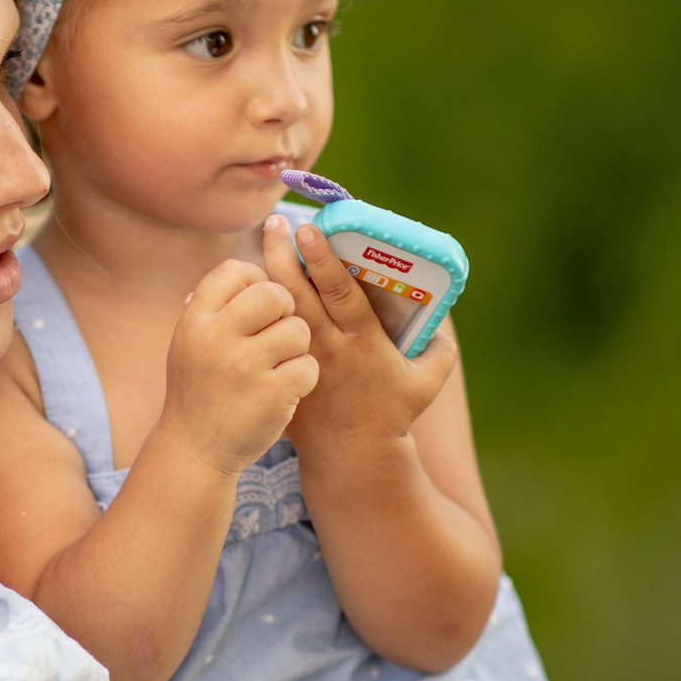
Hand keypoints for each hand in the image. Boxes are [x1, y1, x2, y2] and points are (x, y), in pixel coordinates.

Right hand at [152, 259, 317, 475]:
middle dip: (285, 310)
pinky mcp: (271, 395)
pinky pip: (308, 366)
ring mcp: (244, 366)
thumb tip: (257, 263)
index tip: (258, 306)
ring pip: (297, 330)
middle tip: (277, 333)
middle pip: (273, 293)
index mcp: (195, 320)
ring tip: (278, 366)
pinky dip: (303, 378)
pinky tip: (285, 390)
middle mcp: (216, 337)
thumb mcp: (191, 341)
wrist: (194, 451)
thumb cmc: (201, 389)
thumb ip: (218, 306)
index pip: (236, 270)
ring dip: (296, 348)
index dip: (256, 281)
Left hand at [259, 215, 458, 450]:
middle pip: (299, 293)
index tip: (308, 228)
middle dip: (283, 254)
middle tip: (273, 223)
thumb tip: (442, 318)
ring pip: (277, 310)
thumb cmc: (392, 415)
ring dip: (265, 275)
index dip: (323, 258)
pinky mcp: (282, 371)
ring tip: (260, 243)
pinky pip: (262, 335)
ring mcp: (300, 359)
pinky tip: (238, 288)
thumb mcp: (427, 382)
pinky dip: (249, 313)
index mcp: (363, 342)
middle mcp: (328, 347)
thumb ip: (441, 348)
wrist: (352, 457)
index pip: (340, 292)